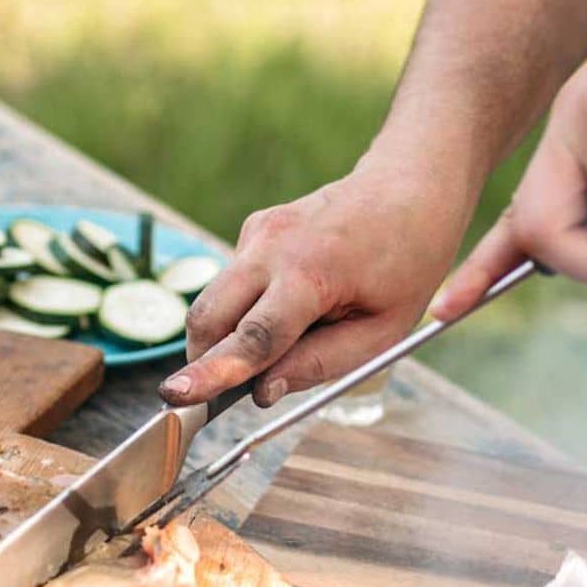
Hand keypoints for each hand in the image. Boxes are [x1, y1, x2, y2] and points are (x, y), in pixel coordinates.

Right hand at [160, 161, 472, 407]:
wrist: (409, 189)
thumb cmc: (407, 264)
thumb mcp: (382, 332)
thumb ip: (320, 364)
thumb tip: (261, 392)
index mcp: (312, 273)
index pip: (252, 336)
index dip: (213, 372)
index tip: (176, 396)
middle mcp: (273, 245)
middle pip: (210, 317)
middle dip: (202, 361)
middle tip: (214, 397)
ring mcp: (258, 231)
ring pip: (213, 300)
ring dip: (225, 335)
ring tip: (282, 342)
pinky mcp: (254, 228)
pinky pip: (233, 282)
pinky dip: (244, 307)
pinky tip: (292, 303)